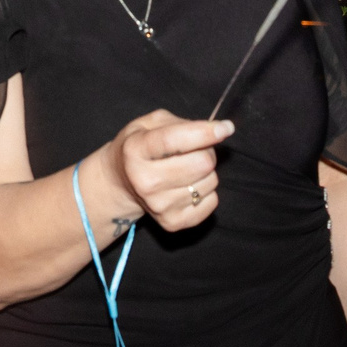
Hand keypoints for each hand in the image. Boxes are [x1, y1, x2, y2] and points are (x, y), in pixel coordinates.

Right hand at [103, 109, 231, 232]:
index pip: (174, 140)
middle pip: (201, 163)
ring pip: (210, 182)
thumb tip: (219, 130)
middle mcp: (145, 181)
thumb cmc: (140, 147)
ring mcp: (158, 205)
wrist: (121, 184)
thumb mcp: (149, 124)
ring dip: (206, 172)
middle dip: (207, 151)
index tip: (226, 128)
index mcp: (136, 150)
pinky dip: (206, 191)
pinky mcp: (172, 223)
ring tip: (187, 169)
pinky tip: (188, 186)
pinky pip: (211, 202)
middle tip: (195, 150)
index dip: (205, 132)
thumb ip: (181, 123)